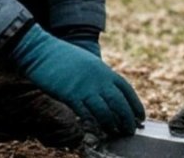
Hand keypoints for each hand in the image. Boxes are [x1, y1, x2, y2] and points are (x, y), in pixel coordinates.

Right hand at [9, 25, 144, 134]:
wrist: (42, 51)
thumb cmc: (64, 57)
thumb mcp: (89, 62)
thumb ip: (99, 76)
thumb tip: (107, 91)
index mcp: (104, 70)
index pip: (127, 90)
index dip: (135, 105)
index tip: (140, 116)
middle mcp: (98, 79)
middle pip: (119, 103)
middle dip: (127, 119)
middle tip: (130, 130)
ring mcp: (85, 88)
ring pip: (105, 111)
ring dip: (112, 124)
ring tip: (116, 132)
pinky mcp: (70, 95)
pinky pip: (85, 114)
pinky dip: (92, 123)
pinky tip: (95, 129)